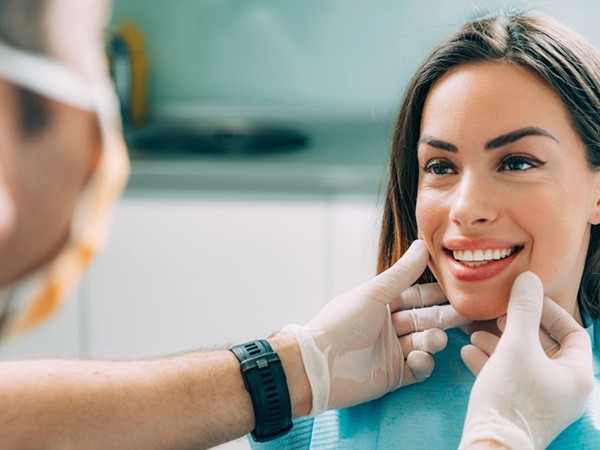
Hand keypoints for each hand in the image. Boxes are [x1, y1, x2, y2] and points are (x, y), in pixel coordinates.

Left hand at [283, 240, 468, 415]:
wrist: (319, 366)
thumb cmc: (341, 324)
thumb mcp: (373, 294)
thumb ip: (401, 274)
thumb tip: (423, 245)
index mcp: (381, 304)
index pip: (416, 296)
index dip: (436, 293)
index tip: (459, 289)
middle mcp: (388, 326)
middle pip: (424, 319)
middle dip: (444, 317)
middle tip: (467, 314)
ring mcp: (391, 352)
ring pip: (423, 343)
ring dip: (432, 340)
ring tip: (434, 340)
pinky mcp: (393, 376)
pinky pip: (418, 369)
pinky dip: (423, 363)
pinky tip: (419, 359)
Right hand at [459, 272, 593, 449]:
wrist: (491, 445)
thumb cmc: (511, 396)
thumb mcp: (516, 345)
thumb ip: (523, 310)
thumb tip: (528, 278)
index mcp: (576, 374)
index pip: (573, 332)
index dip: (549, 311)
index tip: (524, 300)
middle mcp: (564, 388)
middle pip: (544, 346)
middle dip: (515, 327)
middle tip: (496, 315)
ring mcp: (542, 400)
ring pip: (522, 361)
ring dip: (498, 343)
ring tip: (475, 333)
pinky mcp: (520, 408)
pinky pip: (509, 377)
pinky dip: (491, 363)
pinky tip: (468, 352)